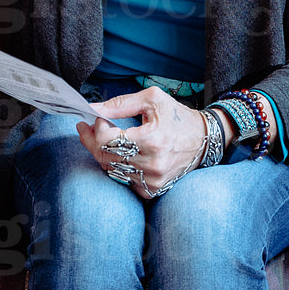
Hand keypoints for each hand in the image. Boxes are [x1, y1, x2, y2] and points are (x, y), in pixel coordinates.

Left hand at [77, 87, 206, 199]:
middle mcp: (152, 164)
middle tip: (86, 128)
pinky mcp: (152, 189)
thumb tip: (93, 109)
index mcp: (153, 140)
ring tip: (101, 137)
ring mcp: (152, 180)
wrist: (203, 140)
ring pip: (111, 169)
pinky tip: (117, 153)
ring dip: (102, 152)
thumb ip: (120, 104)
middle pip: (106, 157)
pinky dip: (115, 166)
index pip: (109, 140)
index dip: (97, 128)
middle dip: (92, 140)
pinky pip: (122, 179)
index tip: (98, 118)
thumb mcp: (151, 100)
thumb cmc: (177, 116)